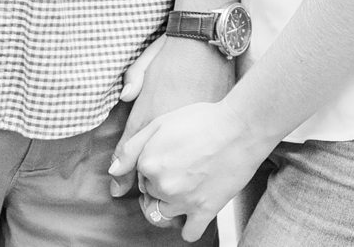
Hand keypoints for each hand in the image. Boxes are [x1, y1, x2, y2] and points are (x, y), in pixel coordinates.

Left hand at [117, 99, 274, 241]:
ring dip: (170, 205)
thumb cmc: (203, 119)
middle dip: (160, 185)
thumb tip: (113, 172)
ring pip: (164, 215)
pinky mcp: (204, 211)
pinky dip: (189, 227)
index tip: (169, 154)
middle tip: (181, 167)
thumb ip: (131, 148)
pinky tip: (194, 212)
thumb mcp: (160, 122)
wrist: (241, 128)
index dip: (152, 165)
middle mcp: (162, 185)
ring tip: (185, 187)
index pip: (139, 175)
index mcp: (148, 162)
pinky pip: (189, 233)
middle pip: (151, 194)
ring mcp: (183, 201)